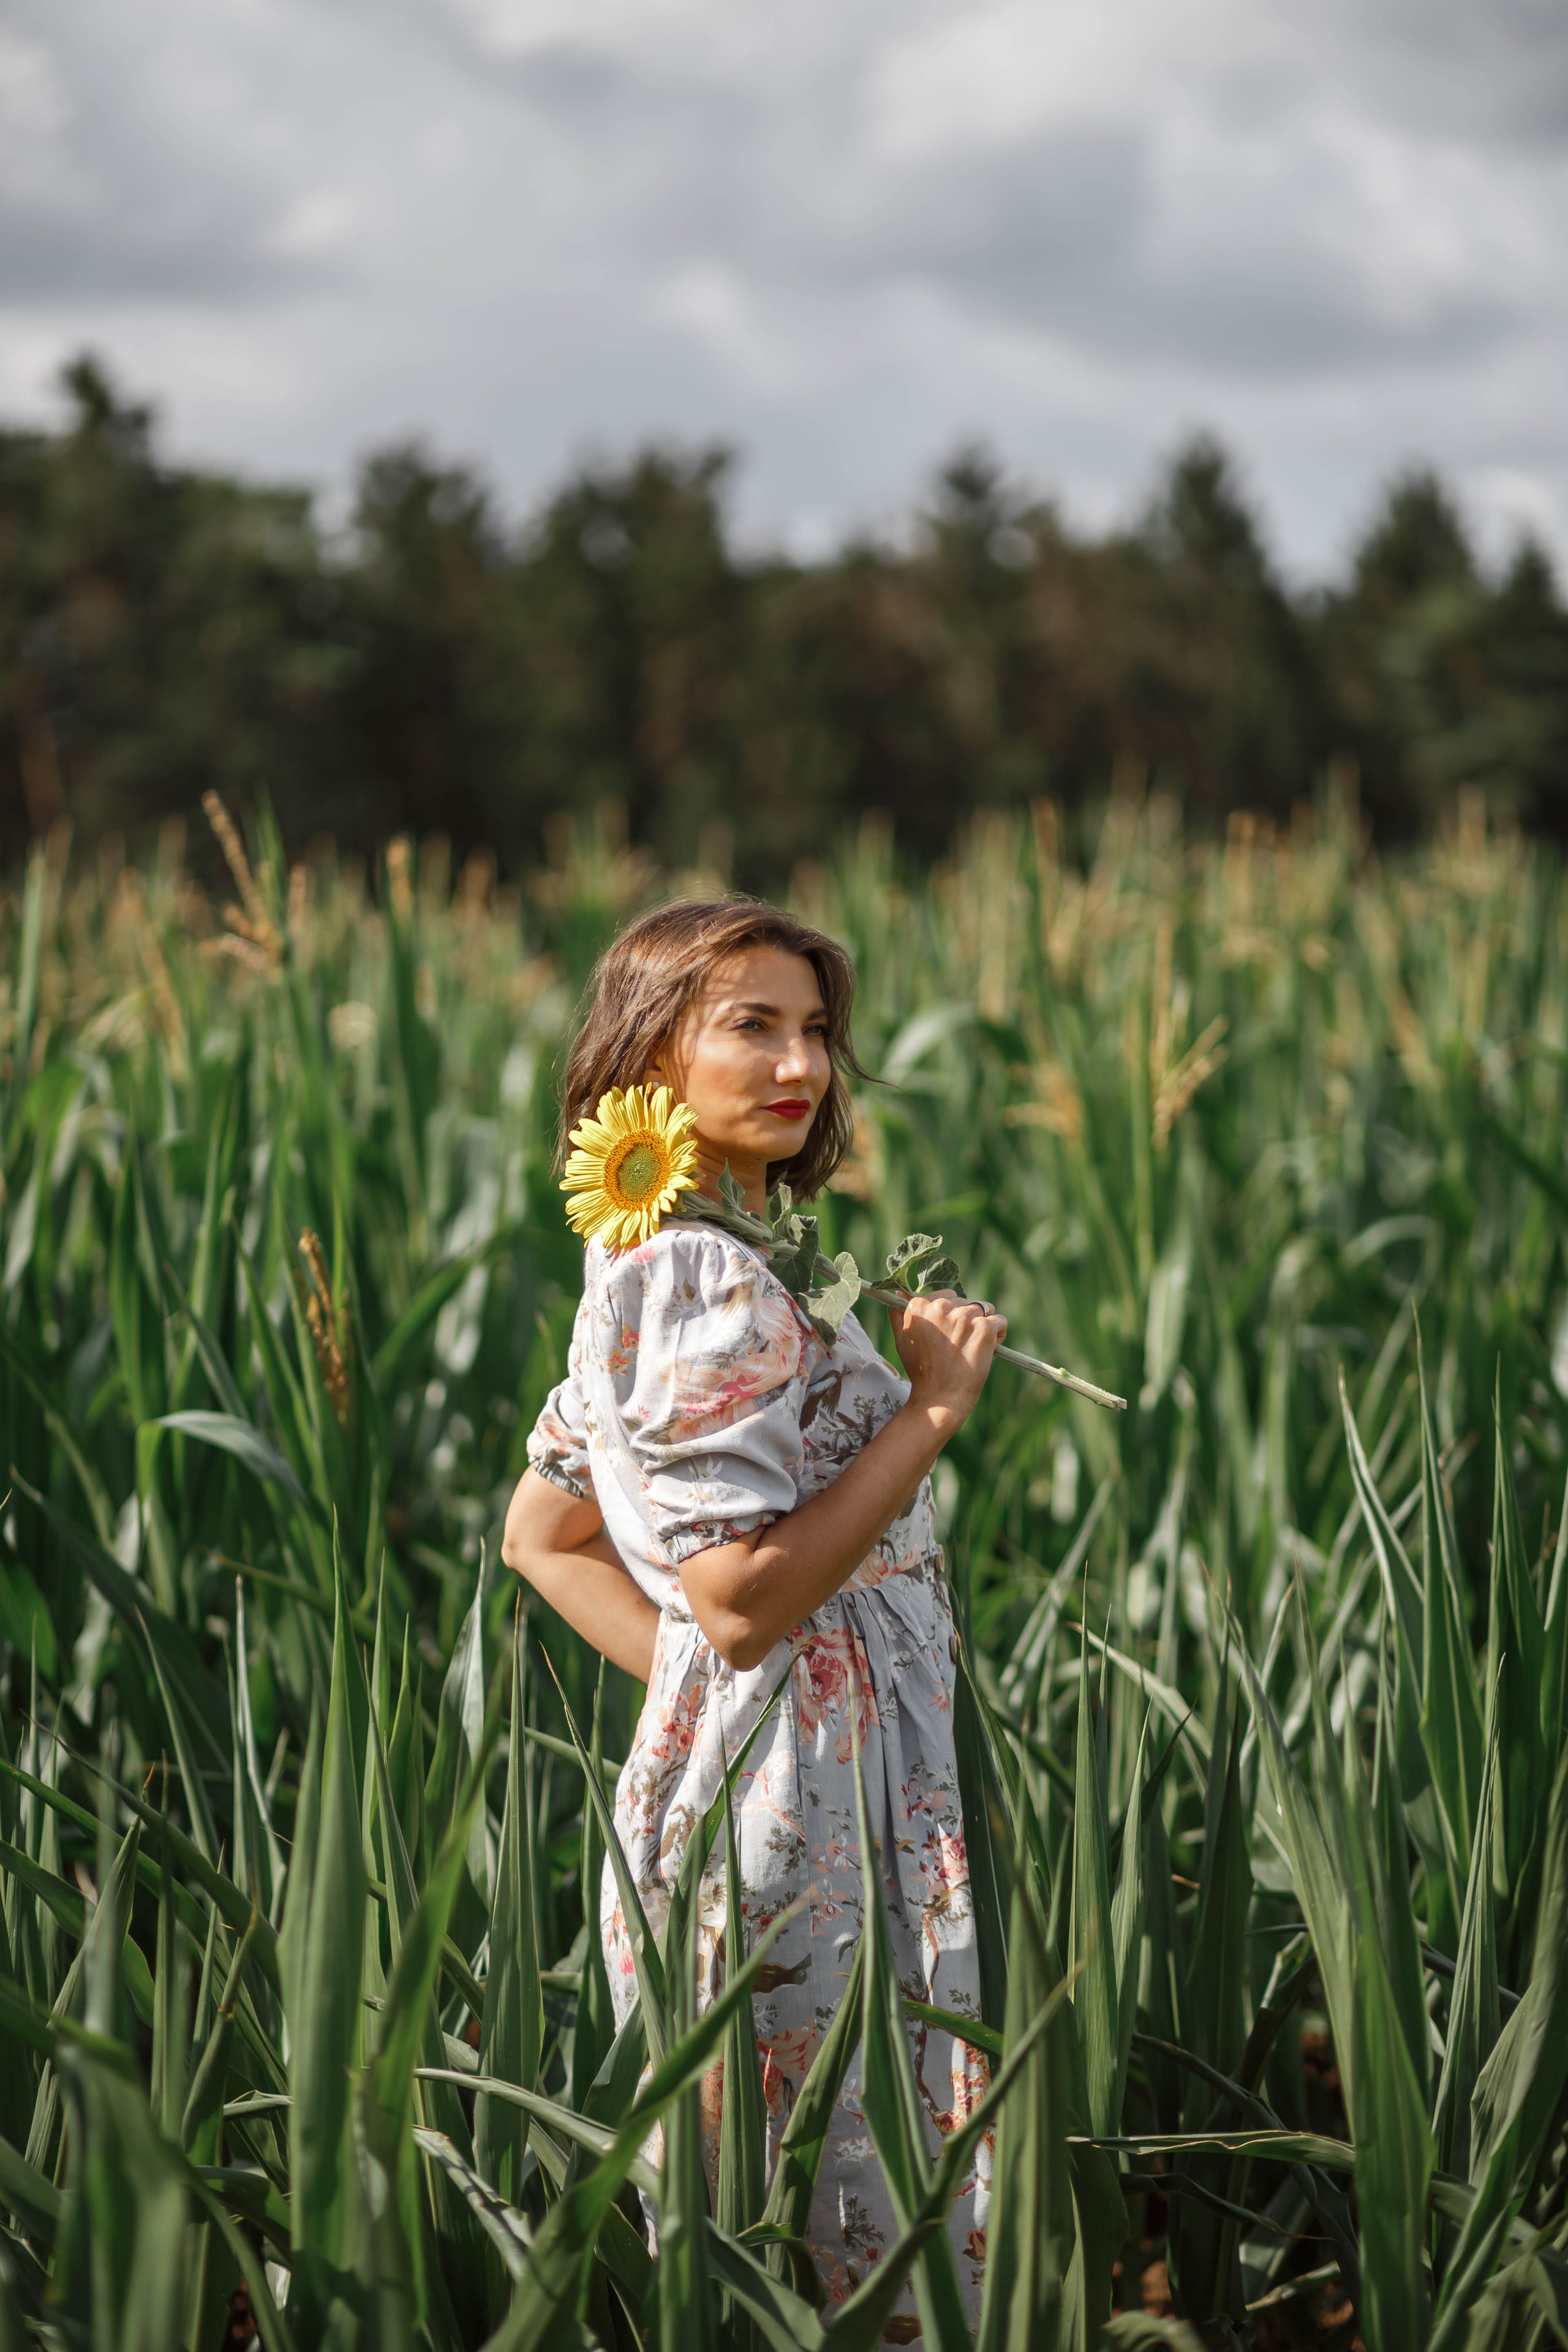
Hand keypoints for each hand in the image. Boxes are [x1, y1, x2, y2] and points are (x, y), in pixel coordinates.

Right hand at [888, 1289, 1006, 1430]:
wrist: (940, 1397)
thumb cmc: (921, 1370)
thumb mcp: (903, 1340)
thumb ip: (899, 1314)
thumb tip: (901, 1292)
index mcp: (919, 1306)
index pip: (945, 1296)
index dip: (950, 1315)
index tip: (948, 1333)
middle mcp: (941, 1306)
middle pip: (964, 1302)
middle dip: (966, 1319)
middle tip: (959, 1343)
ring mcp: (964, 1316)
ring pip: (984, 1309)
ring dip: (982, 1325)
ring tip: (974, 1346)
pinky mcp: (984, 1328)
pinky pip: (1000, 1321)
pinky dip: (998, 1333)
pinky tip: (989, 1347)